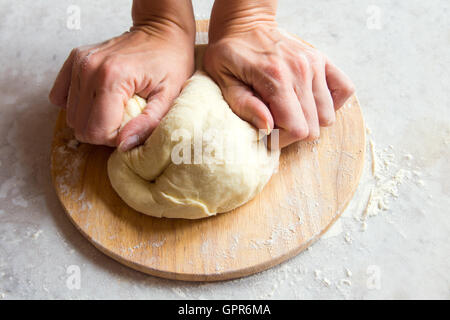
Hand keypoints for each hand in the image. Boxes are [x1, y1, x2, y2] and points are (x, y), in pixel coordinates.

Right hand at [49, 1, 194, 150]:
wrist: (162, 31)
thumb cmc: (170, 62)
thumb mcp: (169, 96)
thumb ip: (147, 123)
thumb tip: (123, 145)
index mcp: (112, 79)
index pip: (96, 131)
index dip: (114, 138)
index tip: (132, 127)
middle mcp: (89, 69)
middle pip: (81, 126)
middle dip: (103, 130)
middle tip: (125, 119)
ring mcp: (79, 63)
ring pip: (71, 115)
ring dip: (93, 118)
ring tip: (116, 107)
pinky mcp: (75, 60)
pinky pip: (62, 97)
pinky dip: (80, 105)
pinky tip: (100, 99)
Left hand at [204, 4, 354, 147]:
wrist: (245, 23)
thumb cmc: (230, 54)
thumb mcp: (224, 82)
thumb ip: (245, 106)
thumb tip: (268, 127)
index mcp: (275, 79)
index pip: (297, 129)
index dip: (282, 140)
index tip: (268, 135)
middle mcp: (301, 71)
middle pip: (313, 127)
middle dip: (293, 133)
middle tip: (276, 122)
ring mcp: (314, 64)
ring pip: (327, 115)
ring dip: (309, 120)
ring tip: (289, 111)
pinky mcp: (322, 60)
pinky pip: (344, 89)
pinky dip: (331, 103)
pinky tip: (310, 102)